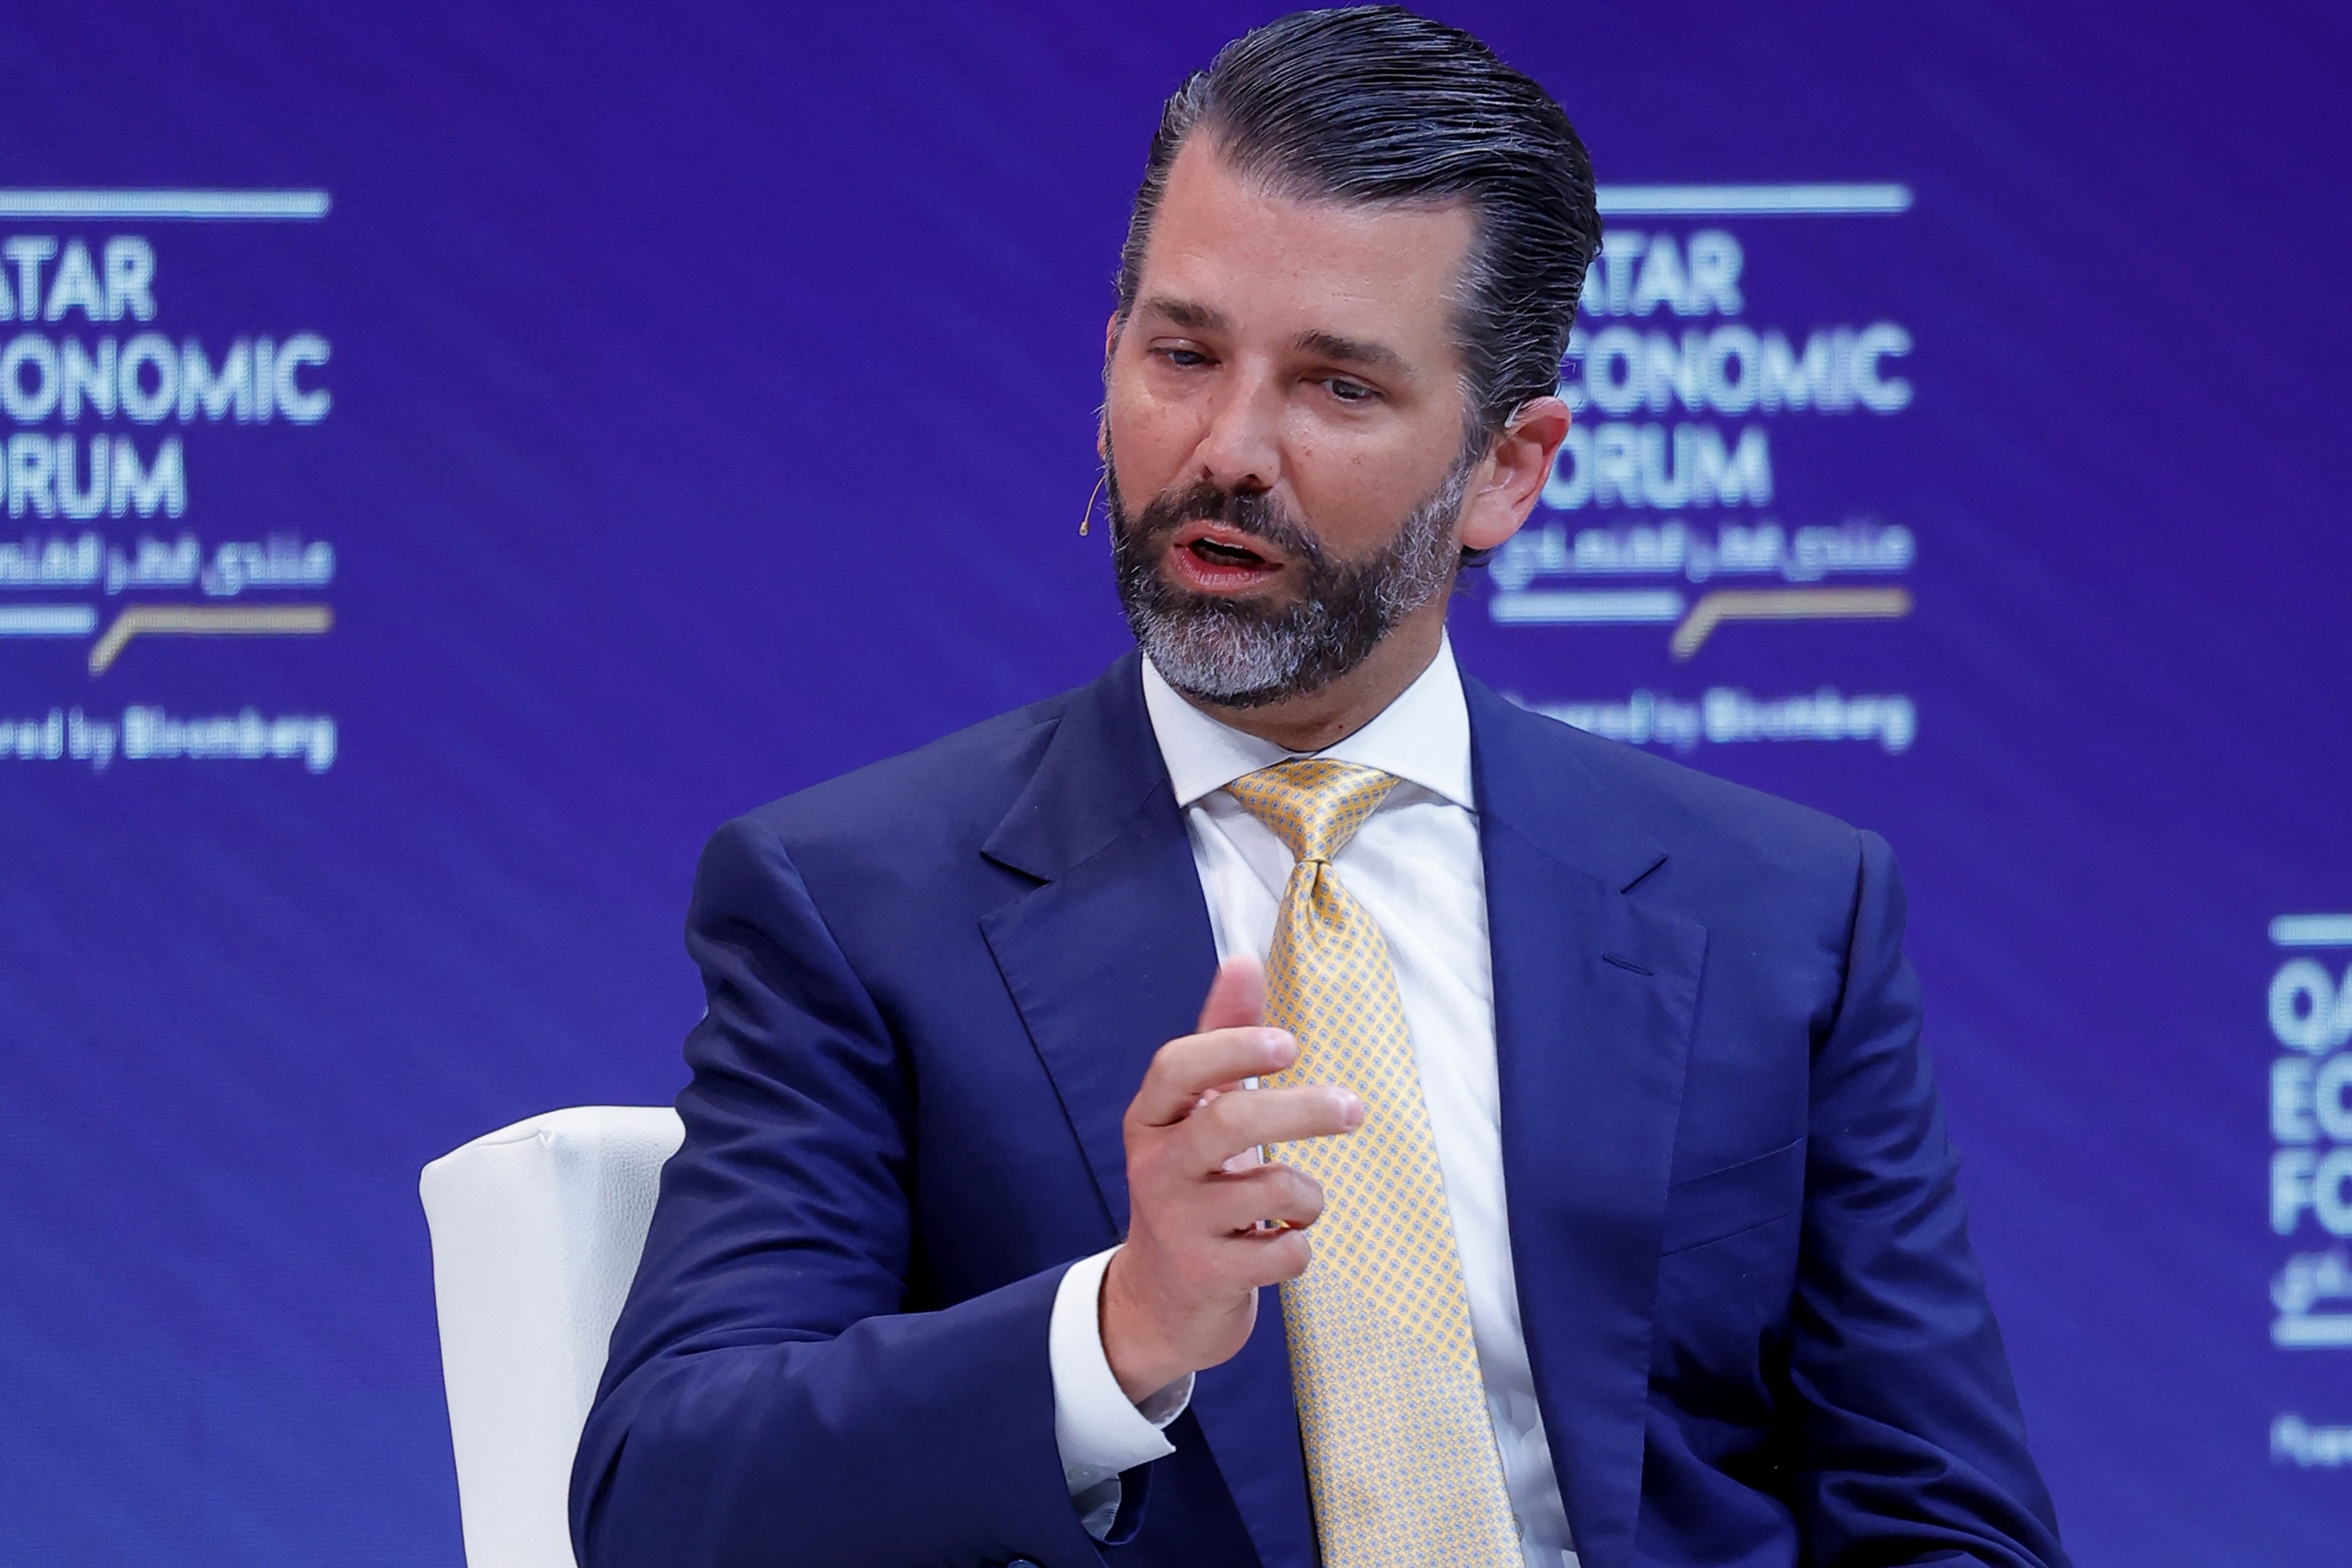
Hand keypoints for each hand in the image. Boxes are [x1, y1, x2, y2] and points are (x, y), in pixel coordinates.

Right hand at [1099, 957, 1363, 1401]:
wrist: (1161, 1299)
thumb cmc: (1192, 1187)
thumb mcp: (1198, 1115)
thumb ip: (1223, 1039)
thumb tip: (1242, 960)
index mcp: (1150, 1120)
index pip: (1177, 1067)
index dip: (1234, 1048)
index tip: (1290, 1044)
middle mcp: (1155, 1167)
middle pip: (1231, 1121)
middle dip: (1303, 1111)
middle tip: (1354, 1108)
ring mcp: (1177, 1224)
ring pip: (1270, 1190)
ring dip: (1307, 1194)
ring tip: (1299, 1203)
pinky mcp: (1207, 1275)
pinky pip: (1284, 1252)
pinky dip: (1300, 1247)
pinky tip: (1279, 1246)